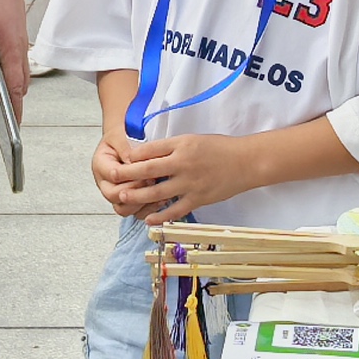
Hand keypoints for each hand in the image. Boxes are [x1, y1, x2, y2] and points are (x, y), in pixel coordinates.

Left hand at [92, 118, 249, 224]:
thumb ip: (171, 147)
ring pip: (157, 192)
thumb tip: (147, 154)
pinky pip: (175, 210)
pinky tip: (148, 219)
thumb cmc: (219, 148)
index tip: (121, 160)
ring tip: (122, 199)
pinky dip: (160, 215)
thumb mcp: (193, 140)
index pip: (150, 149)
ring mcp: (190, 183)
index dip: (133, 156)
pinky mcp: (198, 199)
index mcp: (181, 145)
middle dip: (127, 175)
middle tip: (112, 178)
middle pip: (148, 170)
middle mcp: (183, 163)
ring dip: (138, 196)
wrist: (246, 162)